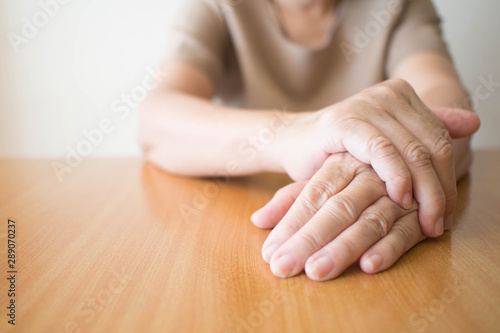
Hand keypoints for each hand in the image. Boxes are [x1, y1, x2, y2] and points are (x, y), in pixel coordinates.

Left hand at [252, 153, 428, 280]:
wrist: (409, 152)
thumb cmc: (359, 172)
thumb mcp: (325, 179)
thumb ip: (292, 199)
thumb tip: (257, 220)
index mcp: (342, 164)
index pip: (312, 196)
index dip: (290, 225)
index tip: (269, 253)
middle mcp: (368, 178)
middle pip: (336, 210)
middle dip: (308, 240)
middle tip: (283, 267)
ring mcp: (396, 197)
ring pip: (368, 223)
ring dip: (343, 249)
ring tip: (317, 271)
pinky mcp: (420, 215)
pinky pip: (406, 232)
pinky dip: (389, 249)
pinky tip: (369, 266)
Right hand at [277, 79, 479, 236]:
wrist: (291, 144)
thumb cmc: (337, 149)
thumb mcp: (384, 144)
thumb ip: (424, 133)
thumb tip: (474, 123)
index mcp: (402, 95)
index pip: (441, 139)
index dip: (448, 178)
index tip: (446, 213)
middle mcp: (388, 95)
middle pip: (432, 146)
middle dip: (441, 191)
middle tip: (439, 224)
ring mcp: (367, 105)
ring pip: (412, 150)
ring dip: (424, 191)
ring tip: (424, 221)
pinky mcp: (345, 121)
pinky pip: (383, 151)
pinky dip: (396, 178)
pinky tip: (400, 199)